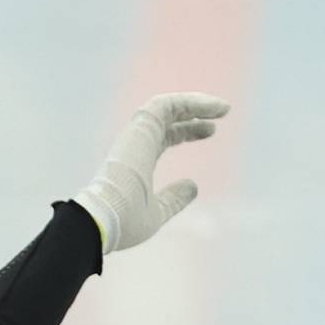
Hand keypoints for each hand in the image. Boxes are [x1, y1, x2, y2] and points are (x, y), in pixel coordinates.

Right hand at [69, 90, 231, 254]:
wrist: (101, 219)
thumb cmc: (124, 222)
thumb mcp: (157, 212)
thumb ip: (174, 199)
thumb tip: (194, 186)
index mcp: (136, 163)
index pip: (164, 137)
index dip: (187, 131)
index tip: (210, 131)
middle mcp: (134, 146)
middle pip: (167, 120)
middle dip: (193, 115)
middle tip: (220, 116)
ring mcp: (136, 136)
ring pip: (167, 107)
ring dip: (195, 103)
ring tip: (223, 108)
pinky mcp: (140, 129)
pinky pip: (166, 105)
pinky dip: (190, 102)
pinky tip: (211, 107)